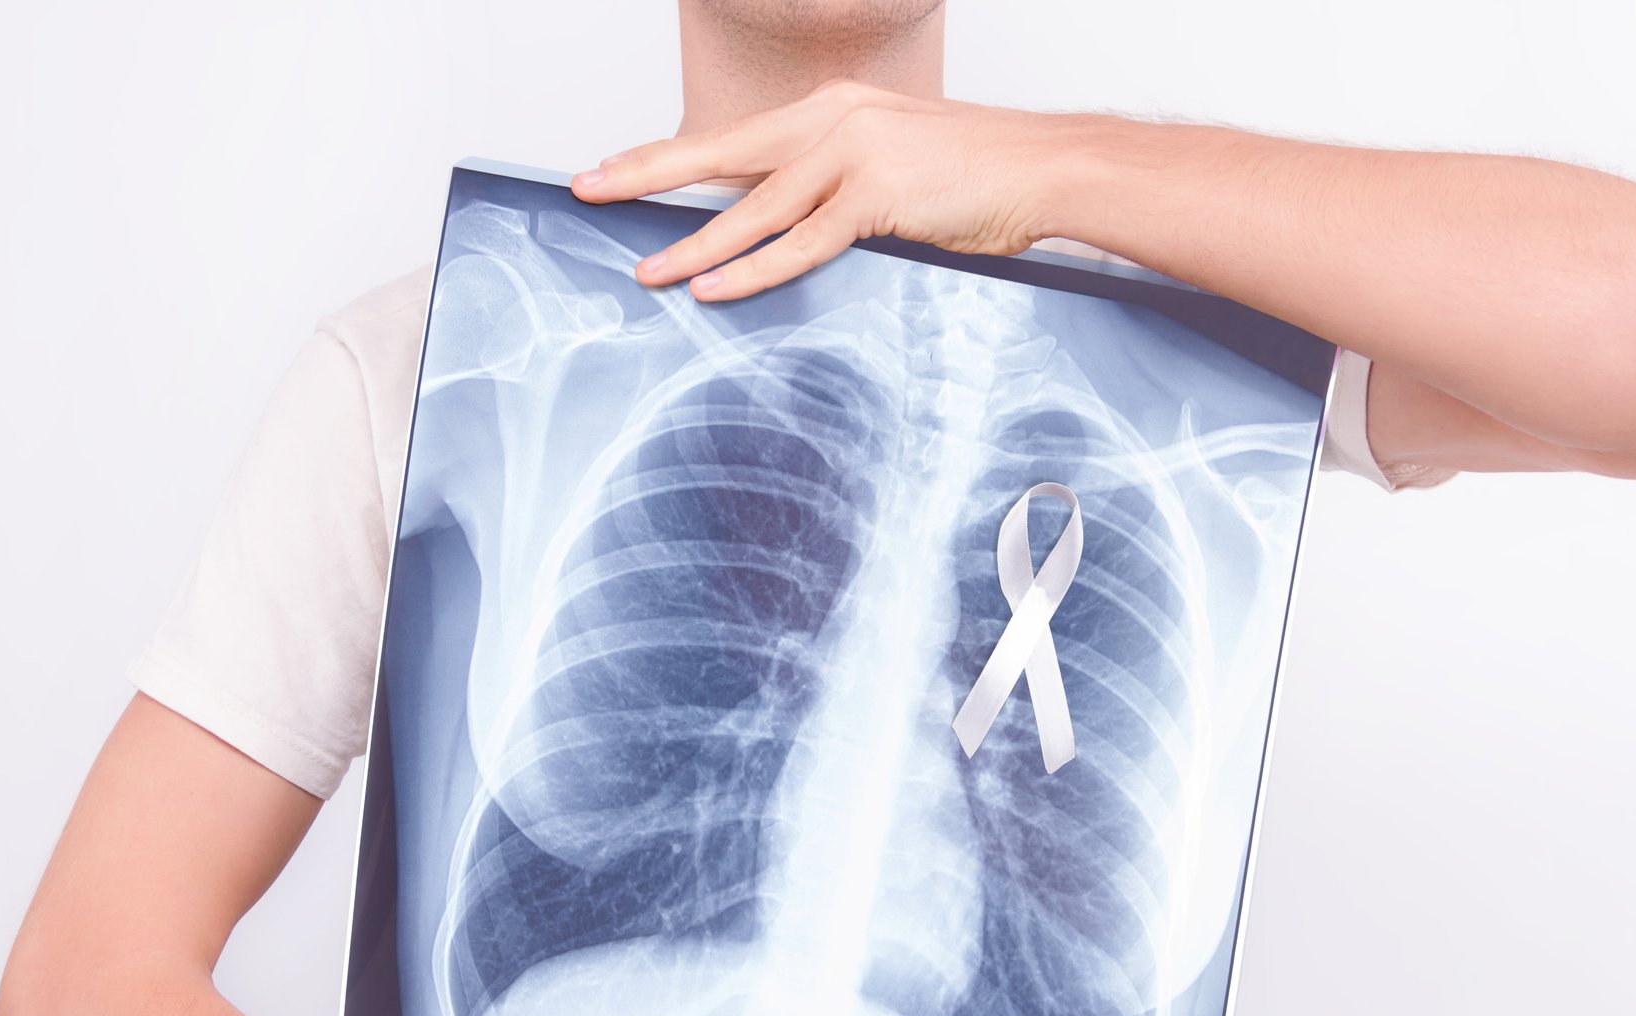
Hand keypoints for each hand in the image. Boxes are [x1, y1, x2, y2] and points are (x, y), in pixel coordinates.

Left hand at [571, 80, 1075, 301]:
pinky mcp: (879, 195)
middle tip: (589, 190)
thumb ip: (837, 187)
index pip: (734, 140)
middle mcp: (834, 121)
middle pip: (721, 154)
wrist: (1046, 167)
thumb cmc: (978, 175)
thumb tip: (786, 230)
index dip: (670, 157)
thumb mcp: (893, 165)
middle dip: (648, 175)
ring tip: (649, 269)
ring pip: (755, 207)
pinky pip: (802, 242)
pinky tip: (714, 285)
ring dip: (694, 242)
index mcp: (832, 111)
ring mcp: (855, 154)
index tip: (616, 170)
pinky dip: (754, 268)